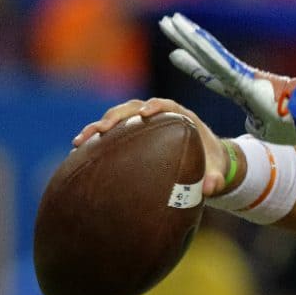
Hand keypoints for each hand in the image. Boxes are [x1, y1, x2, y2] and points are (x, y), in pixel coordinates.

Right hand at [73, 98, 228, 196]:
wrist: (205, 164)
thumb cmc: (212, 165)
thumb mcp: (217, 172)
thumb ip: (216, 179)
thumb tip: (210, 189)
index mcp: (183, 118)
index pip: (167, 105)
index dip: (155, 106)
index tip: (144, 113)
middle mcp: (160, 117)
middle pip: (134, 108)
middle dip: (117, 116)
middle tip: (103, 129)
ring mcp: (144, 125)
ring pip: (118, 118)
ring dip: (98, 126)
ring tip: (80, 141)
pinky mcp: (133, 136)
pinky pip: (113, 133)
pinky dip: (96, 139)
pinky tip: (78, 152)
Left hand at [159, 13, 295, 144]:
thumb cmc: (294, 125)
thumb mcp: (267, 130)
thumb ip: (256, 125)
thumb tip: (251, 127)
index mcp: (242, 92)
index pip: (211, 75)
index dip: (193, 64)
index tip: (174, 53)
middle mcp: (239, 78)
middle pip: (205, 57)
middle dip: (185, 40)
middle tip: (166, 23)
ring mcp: (241, 75)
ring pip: (209, 53)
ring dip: (189, 36)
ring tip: (170, 20)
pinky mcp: (244, 78)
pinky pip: (219, 61)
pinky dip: (204, 48)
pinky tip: (189, 36)